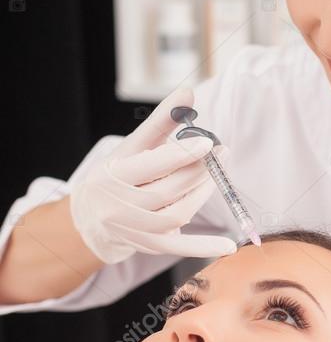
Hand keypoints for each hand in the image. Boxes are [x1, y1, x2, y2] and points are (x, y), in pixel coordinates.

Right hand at [69, 87, 237, 263]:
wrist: (91, 216)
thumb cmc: (117, 173)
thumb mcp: (132, 146)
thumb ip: (161, 121)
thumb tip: (189, 92)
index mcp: (113, 174)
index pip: (150, 165)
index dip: (180, 155)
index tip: (207, 142)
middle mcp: (119, 205)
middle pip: (166, 190)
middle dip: (198, 171)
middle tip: (220, 152)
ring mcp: (134, 229)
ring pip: (175, 216)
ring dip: (201, 195)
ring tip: (216, 175)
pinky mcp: (148, 245)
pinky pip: (178, 248)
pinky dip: (203, 247)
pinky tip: (228, 246)